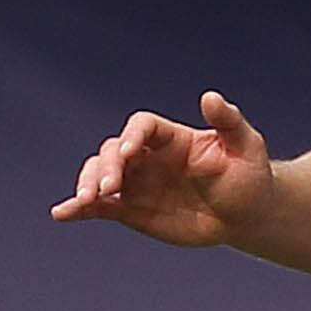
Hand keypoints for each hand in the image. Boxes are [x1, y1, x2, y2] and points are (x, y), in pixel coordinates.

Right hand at [49, 92, 273, 245]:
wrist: (244, 213)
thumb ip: (228, 121)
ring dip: (89, 185)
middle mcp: (148, 157)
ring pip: (100, 176)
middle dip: (107, 167)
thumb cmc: (248, 173)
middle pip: (113, 151)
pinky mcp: (131, 210)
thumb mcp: (246, 145)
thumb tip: (211, 97)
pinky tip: (62, 214)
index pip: (141, 127)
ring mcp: (137, 183)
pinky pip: (100, 208)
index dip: (131, 137)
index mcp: (171, 138)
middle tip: (109, 188)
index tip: (129, 154)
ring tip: (86, 201)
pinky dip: (79, 209)